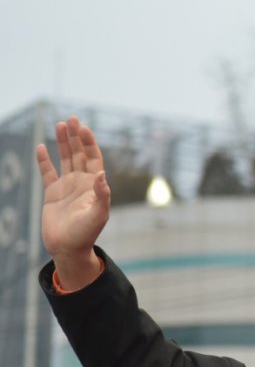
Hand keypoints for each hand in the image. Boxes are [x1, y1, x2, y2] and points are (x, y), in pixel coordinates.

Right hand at [35, 116, 109, 289]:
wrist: (68, 248)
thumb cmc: (86, 233)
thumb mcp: (98, 214)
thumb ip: (101, 194)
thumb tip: (101, 173)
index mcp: (95, 186)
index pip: (94, 158)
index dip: (89, 143)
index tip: (84, 128)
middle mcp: (82, 183)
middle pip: (79, 154)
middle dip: (76, 137)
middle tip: (72, 118)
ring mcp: (67, 186)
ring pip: (65, 159)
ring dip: (63, 142)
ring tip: (60, 125)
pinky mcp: (52, 193)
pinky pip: (47, 172)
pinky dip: (44, 160)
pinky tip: (41, 146)